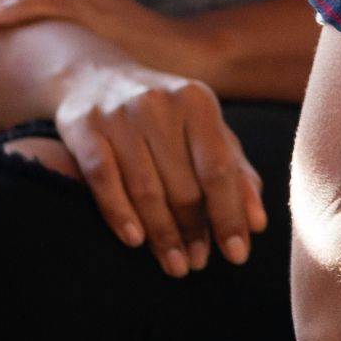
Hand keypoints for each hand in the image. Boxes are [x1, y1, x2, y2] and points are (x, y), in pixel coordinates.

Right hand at [48, 54, 267, 274]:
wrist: (93, 76)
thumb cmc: (164, 114)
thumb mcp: (203, 129)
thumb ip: (234, 171)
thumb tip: (257, 223)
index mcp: (198, 101)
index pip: (219, 169)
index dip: (229, 214)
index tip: (237, 255)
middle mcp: (159, 104)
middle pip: (183, 183)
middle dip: (194, 230)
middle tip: (198, 264)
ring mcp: (118, 115)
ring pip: (145, 187)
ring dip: (162, 233)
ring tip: (175, 264)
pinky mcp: (82, 128)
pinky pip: (103, 179)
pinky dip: (120, 213)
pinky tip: (135, 241)